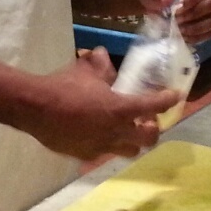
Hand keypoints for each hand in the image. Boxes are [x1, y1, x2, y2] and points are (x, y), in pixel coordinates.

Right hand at [24, 48, 174, 159]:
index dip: (167, 100)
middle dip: (153, 129)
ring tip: (126, 130)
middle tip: (146, 119)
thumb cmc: (63, 86)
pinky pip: (104, 152)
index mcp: (121, 109)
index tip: (174, 96)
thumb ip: (100, 65)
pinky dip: (107, 144)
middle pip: (149, 138)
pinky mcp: (86, 155)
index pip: (154, 105)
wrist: (35, 109)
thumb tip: (103, 55)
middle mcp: (117, 131)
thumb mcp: (84, 70)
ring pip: (130, 150)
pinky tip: (97, 134)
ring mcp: (102, 146)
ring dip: (133, 140)